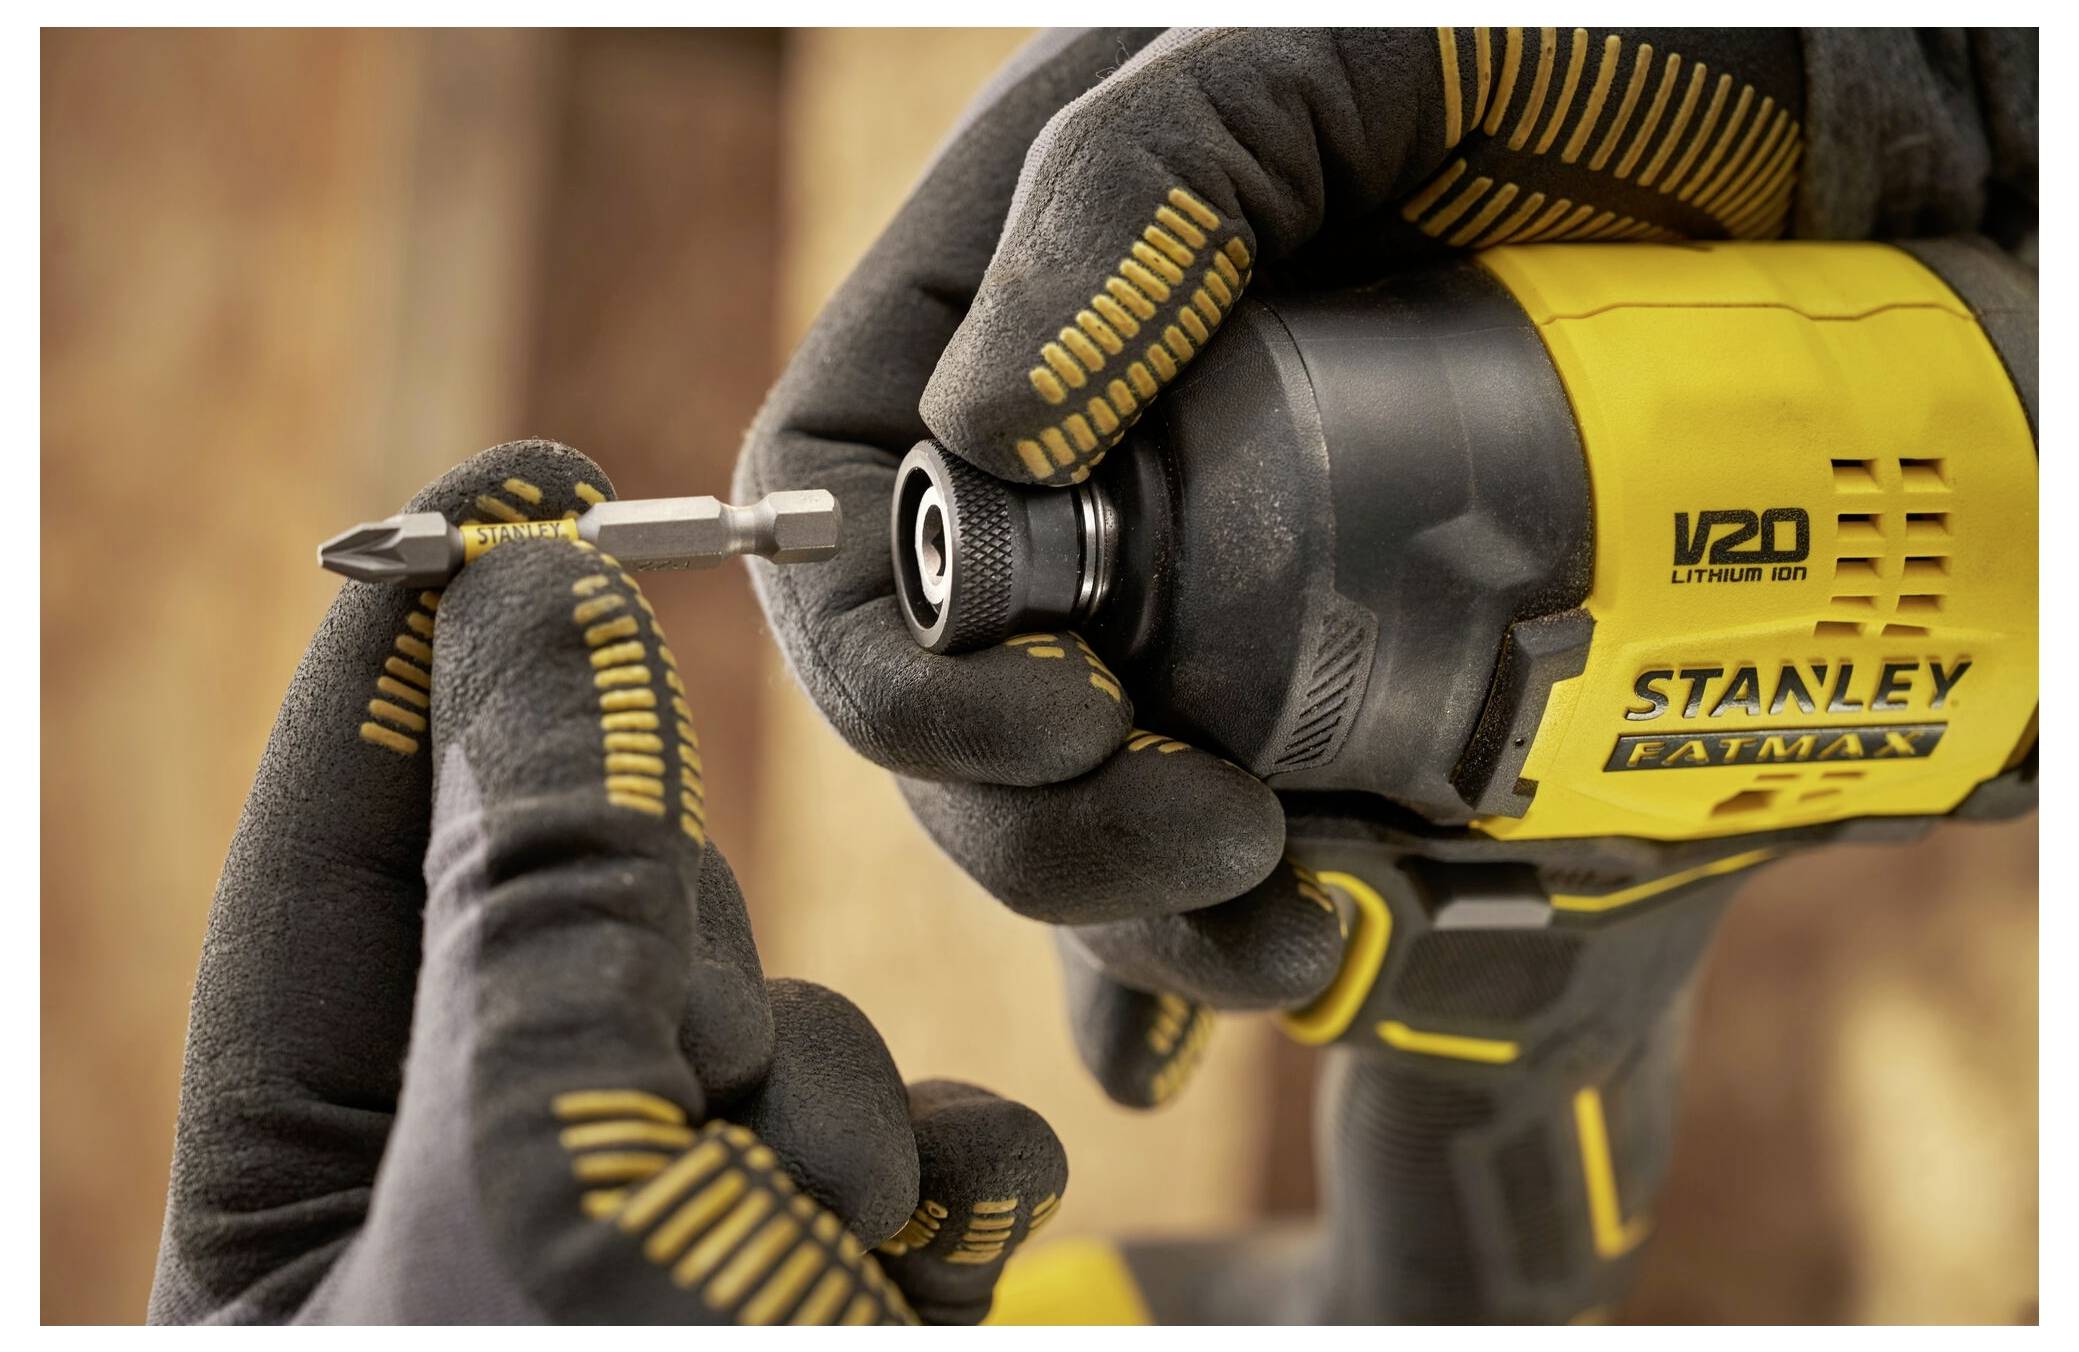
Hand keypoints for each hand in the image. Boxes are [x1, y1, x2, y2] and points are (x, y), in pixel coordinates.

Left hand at [151, 442, 1064, 1324]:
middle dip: (689, 979)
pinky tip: (929, 1248)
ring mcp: (679, 1248)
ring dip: (829, 1117)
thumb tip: (534, 593)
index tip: (522, 476)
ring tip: (809, 1250)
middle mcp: (484, 1216)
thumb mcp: (552, 1158)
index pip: (337, 859)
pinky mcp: (842, 1285)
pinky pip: (921, 1142)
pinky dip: (951, 1175)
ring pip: (784, 1028)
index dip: (424, 654)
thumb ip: (544, 871)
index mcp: (306, 1221)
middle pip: (600, 928)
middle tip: (700, 1089)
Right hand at [735, 27, 2027, 1106]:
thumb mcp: (1353, 53)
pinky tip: (1298, 978)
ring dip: (1155, 922)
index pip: (846, 505)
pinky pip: (1246, 845)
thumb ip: (1149, 180)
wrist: (1839, 168)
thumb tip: (976, 438)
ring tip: (1295, 940)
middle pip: (959, 710)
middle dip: (1046, 830)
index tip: (1047, 723)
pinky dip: (1247, 945)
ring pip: (1098, 810)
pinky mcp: (1352, 678)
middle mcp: (1106, 471)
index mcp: (1037, 310)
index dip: (892, 654)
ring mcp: (1222, 590)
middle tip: (1217, 845)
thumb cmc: (1605, 62)